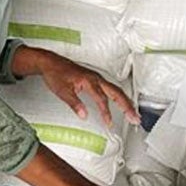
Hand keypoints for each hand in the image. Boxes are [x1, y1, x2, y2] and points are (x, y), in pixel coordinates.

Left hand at [16, 48, 137, 128]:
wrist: (50, 62)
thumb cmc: (55, 74)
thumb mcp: (62, 91)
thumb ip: (74, 104)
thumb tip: (84, 115)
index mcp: (89, 81)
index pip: (102, 99)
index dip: (106, 112)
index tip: (109, 123)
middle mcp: (96, 78)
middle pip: (116, 93)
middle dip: (127, 106)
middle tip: (135, 118)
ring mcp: (96, 78)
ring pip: (116, 90)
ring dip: (126, 101)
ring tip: (133, 113)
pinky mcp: (95, 79)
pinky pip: (111, 88)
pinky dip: (119, 96)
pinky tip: (121, 103)